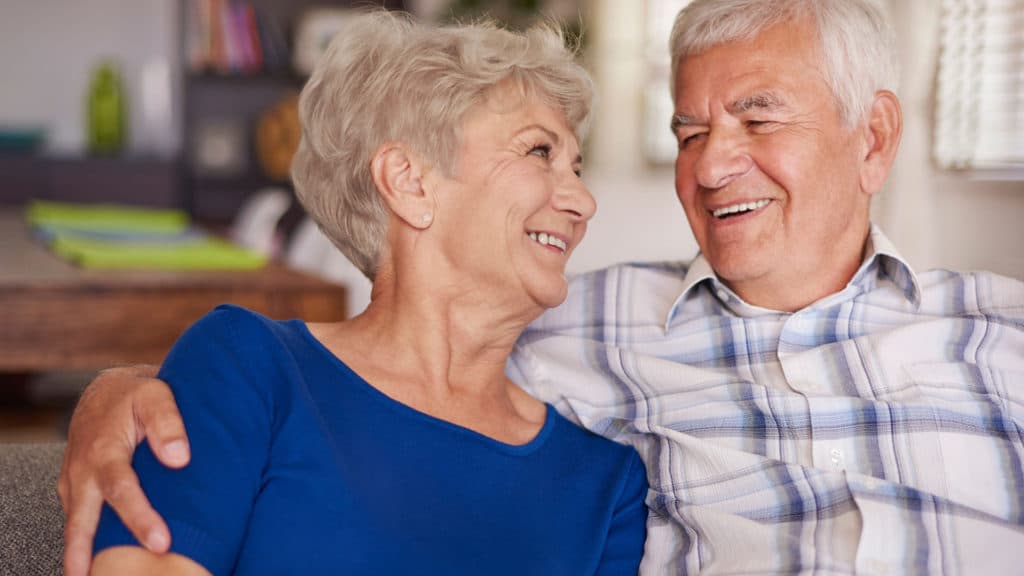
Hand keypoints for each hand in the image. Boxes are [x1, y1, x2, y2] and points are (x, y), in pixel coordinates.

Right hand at [57, 365, 189, 575]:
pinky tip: (100, 565)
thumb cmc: (136, 396)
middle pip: (85, 521)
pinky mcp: (75, 492)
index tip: (162, 543)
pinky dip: (85, 544)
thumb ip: (168, 423)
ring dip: (84, 556)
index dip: (140, 518)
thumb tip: (180, 458)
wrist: (105, 391)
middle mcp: (82, 472)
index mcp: (103, 451)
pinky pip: (79, 522)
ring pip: (77, 526)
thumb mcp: (156, 396)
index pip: (121, 490)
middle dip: (91, 554)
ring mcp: (74, 484)